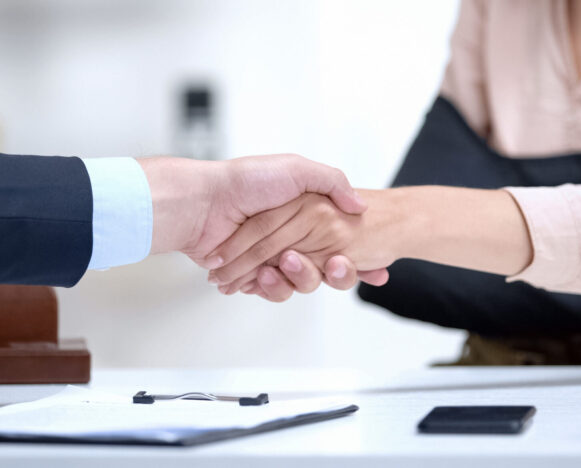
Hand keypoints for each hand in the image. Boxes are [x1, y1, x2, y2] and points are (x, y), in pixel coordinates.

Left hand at [208, 190, 400, 292]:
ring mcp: (271, 258)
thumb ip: (333, 182)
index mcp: (304, 213)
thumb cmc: (246, 180)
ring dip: (301, 279)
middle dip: (337, 272)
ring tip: (289, 265)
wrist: (203, 203)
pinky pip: (272, 291)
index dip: (359, 254)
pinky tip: (266, 277)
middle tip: (337, 265)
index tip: (377, 267)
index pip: (341, 239)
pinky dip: (271, 287)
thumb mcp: (297, 169)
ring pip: (301, 283)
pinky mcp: (251, 275)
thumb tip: (361, 206)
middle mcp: (290, 236)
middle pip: (326, 267)